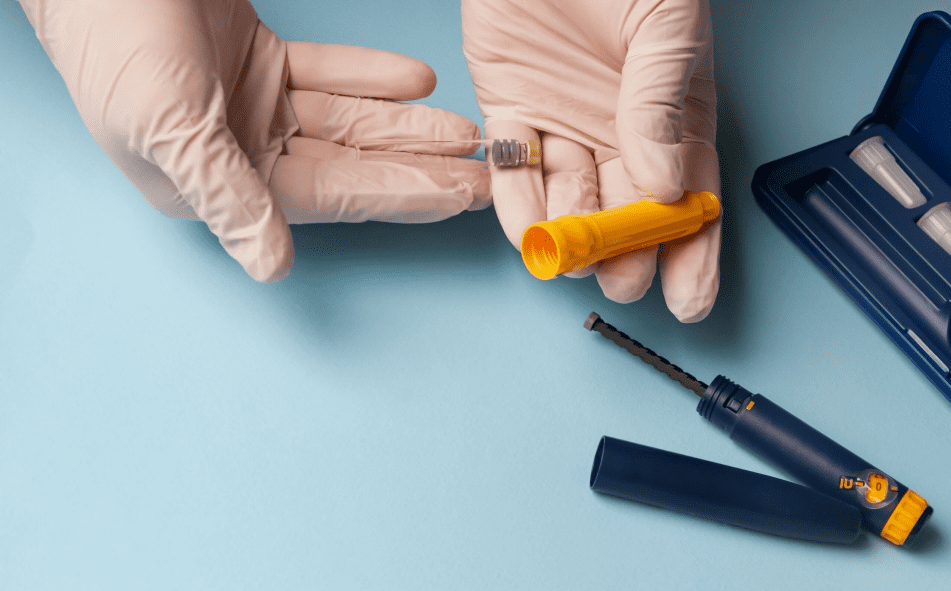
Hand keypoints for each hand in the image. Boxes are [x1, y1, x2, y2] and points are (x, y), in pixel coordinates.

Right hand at [19, 0, 489, 281]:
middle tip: (481, 174)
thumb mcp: (168, 127)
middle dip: (418, 168)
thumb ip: (226, 198)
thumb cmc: (115, 44)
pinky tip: (417, 83)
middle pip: (350, 165)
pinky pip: (328, 76)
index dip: (401, 195)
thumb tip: (272, 267)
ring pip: (347, 122)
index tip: (459, 198)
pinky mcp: (261, 64)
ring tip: (464, 131)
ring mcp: (253, 108)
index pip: (330, 197)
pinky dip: (370, 78)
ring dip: (406, 126)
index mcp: (218, 184)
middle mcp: (240, 155)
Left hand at [463, 0, 718, 320]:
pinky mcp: (509, 107)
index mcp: (671, 113)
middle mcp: (618, 128)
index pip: (690, 196)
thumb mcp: (665, 26)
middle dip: (626, 254)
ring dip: (573, 239)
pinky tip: (531, 237)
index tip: (689, 301)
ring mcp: (562, 122)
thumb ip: (662, 104)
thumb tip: (664, 187)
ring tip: (575, 262)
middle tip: (623, 280)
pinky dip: (519, 207)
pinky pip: (512, 170)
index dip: (693, 252)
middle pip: (627, 211)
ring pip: (570, 200)